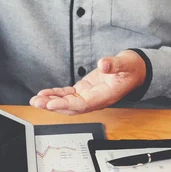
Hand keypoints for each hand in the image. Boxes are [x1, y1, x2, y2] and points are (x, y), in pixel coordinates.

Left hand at [29, 50, 146, 114]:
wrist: (135, 71)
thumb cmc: (132, 69)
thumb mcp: (126, 63)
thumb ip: (114, 64)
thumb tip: (103, 64)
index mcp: (104, 96)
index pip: (82, 105)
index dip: (66, 105)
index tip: (51, 103)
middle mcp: (95, 100)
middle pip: (71, 108)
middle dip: (52, 106)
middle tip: (36, 102)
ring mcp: (88, 96)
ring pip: (67, 103)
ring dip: (50, 102)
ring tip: (35, 100)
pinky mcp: (84, 90)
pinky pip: (68, 96)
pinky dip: (56, 95)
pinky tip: (44, 94)